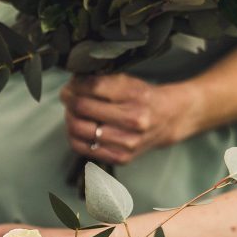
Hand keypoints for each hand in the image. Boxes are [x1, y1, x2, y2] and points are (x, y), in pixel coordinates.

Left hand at [60, 74, 195, 164]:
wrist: (169, 119)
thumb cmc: (143, 98)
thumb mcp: (128, 80)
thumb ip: (101, 80)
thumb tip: (72, 83)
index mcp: (135, 95)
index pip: (92, 86)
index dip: (75, 84)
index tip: (72, 84)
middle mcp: (133, 119)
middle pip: (82, 106)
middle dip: (69, 99)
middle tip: (68, 96)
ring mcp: (127, 141)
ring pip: (77, 128)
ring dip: (69, 117)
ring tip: (72, 111)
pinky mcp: (121, 157)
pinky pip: (82, 147)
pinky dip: (73, 136)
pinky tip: (78, 127)